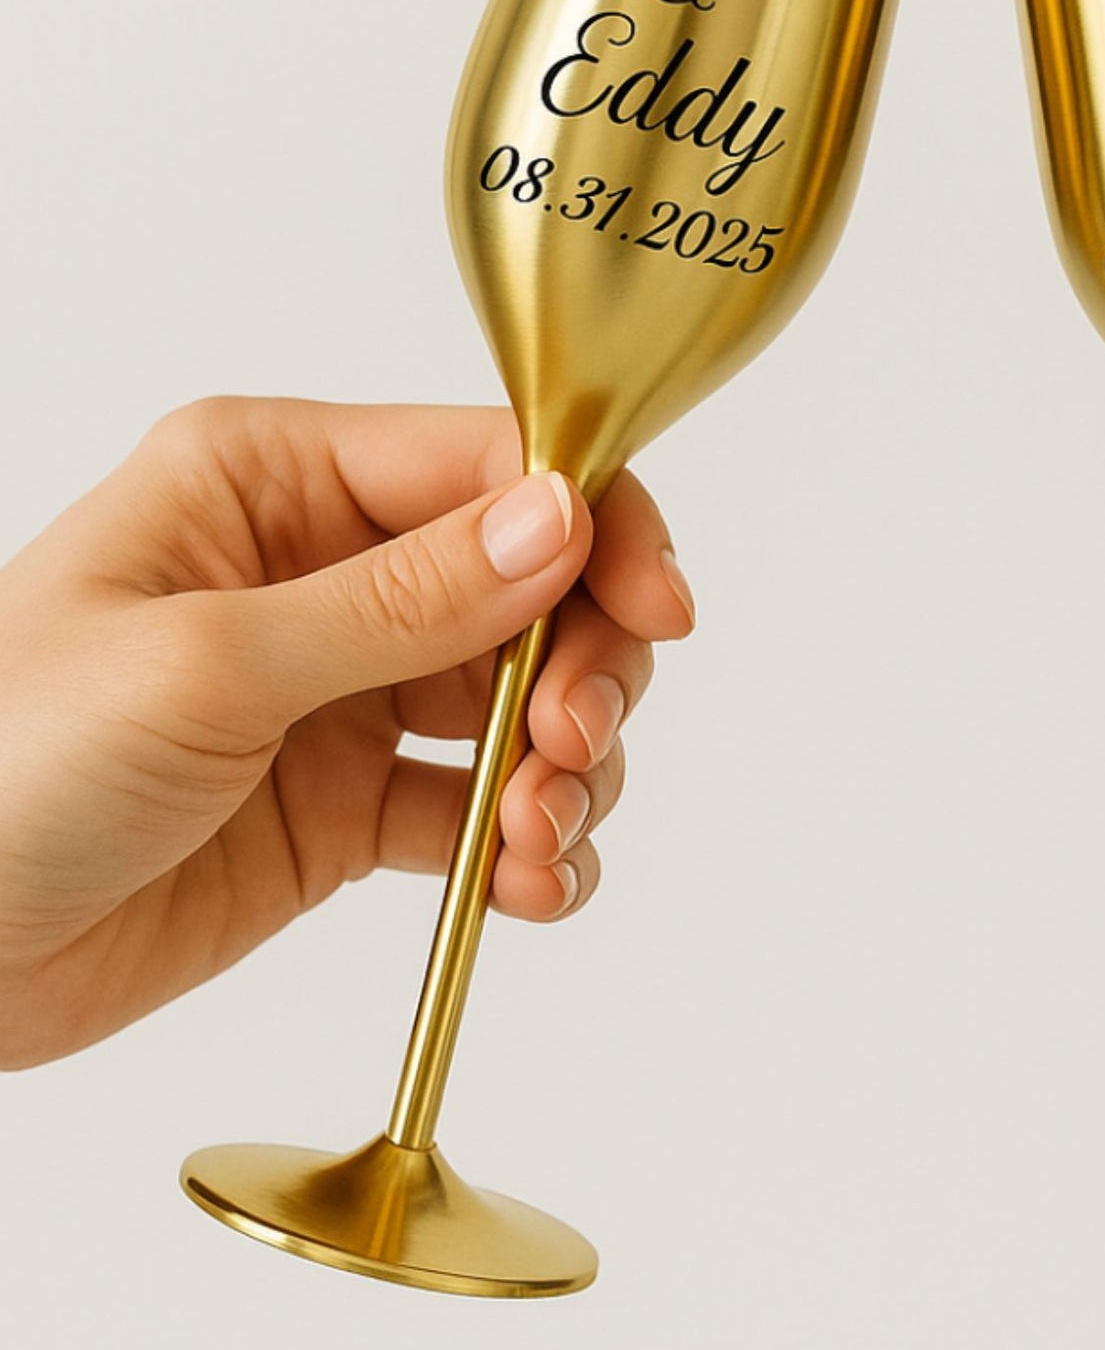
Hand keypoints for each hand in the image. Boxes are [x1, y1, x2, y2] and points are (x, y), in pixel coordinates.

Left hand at [0, 398, 694, 1067]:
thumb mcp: (203, 667)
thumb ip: (399, 601)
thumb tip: (559, 522)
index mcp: (272, 482)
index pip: (490, 465)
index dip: (595, 527)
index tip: (654, 611)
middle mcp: (323, 571)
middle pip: (536, 585)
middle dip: (583, 664)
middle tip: (572, 744)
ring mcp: (343, 691)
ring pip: (525, 698)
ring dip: (566, 766)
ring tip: (535, 834)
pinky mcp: (348, 803)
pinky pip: (479, 807)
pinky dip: (529, 848)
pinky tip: (528, 884)